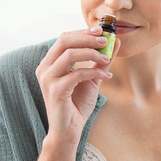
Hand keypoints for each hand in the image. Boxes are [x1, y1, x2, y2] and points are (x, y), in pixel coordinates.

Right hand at [35, 27, 119, 144]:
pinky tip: (106, 76)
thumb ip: (101, 60)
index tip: (102, 30)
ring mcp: (48, 79)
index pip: (64, 38)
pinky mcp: (55, 90)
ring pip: (69, 54)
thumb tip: (115, 41)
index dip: (83, 31)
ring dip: (92, 53)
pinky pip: (77, 73)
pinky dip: (94, 72)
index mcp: (50, 62)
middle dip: (87, 37)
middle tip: (105, 40)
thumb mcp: (92, 78)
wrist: (69, 130)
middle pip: (64, 41)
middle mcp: (45, 68)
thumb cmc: (77, 104)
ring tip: (106, 58)